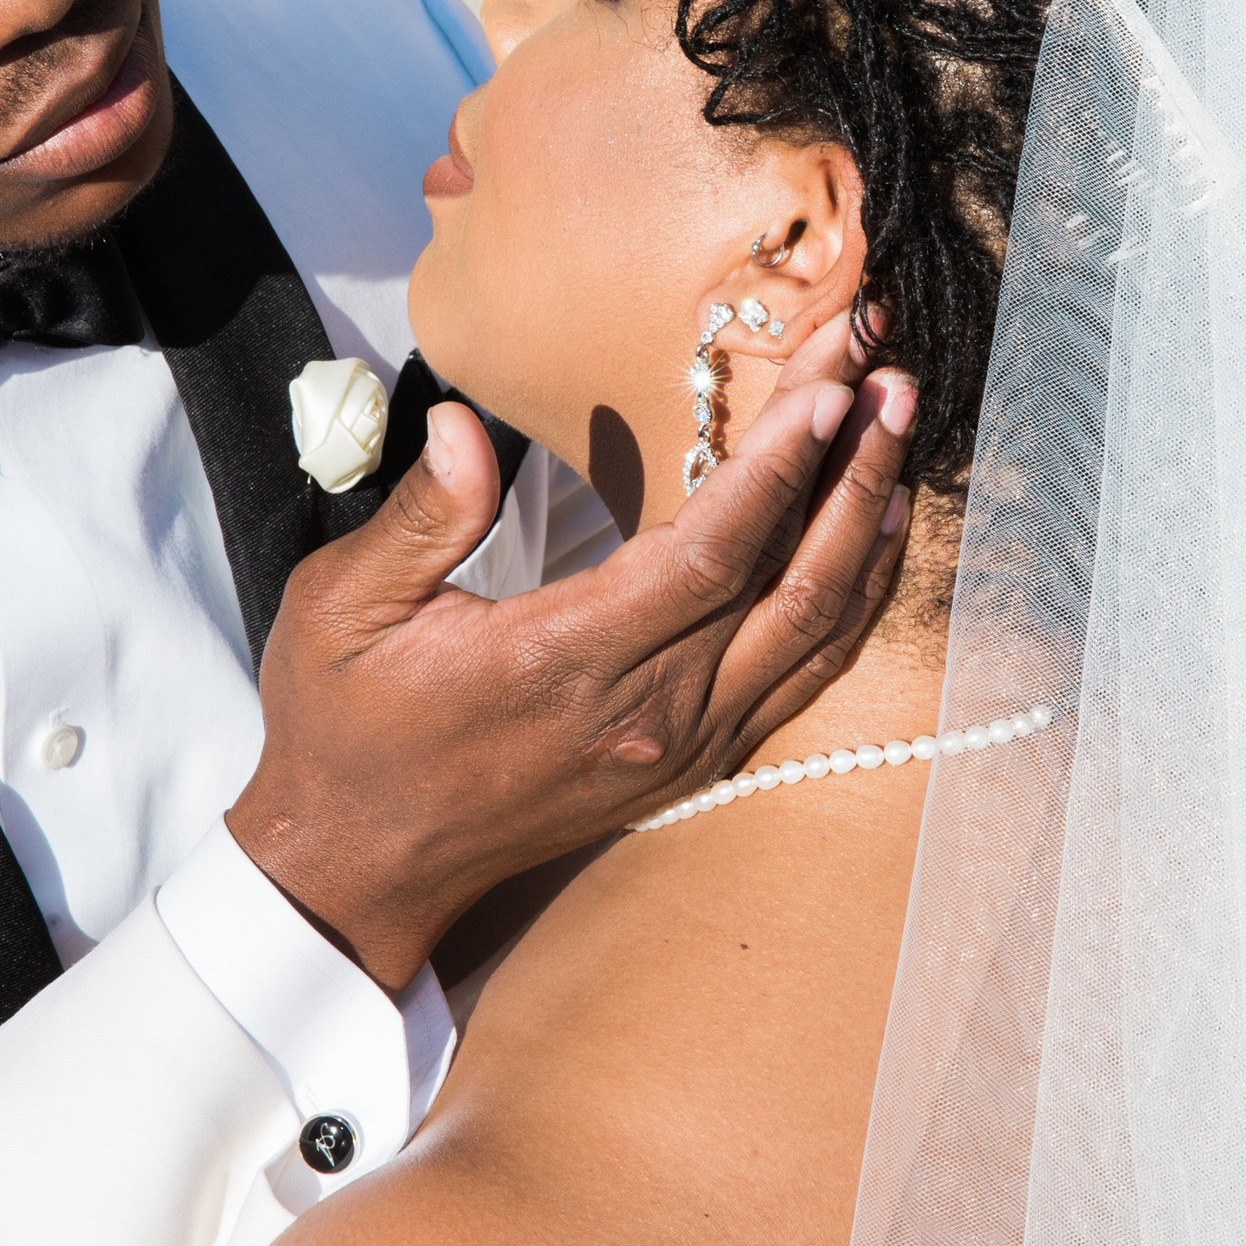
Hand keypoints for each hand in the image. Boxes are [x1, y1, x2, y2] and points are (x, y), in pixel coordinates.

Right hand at [227, 317, 916, 988]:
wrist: (358, 867)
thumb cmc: (345, 727)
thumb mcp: (343, 610)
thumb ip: (420, 518)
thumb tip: (463, 431)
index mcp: (562, 663)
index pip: (708, 556)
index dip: (779, 472)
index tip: (827, 391)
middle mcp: (646, 713)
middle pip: (786, 581)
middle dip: (849, 470)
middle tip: (892, 378)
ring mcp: (681, 746)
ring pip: (814, 632)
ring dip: (866, 526)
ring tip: (902, 431)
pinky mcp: (693, 764)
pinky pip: (801, 674)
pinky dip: (853, 598)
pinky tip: (874, 532)